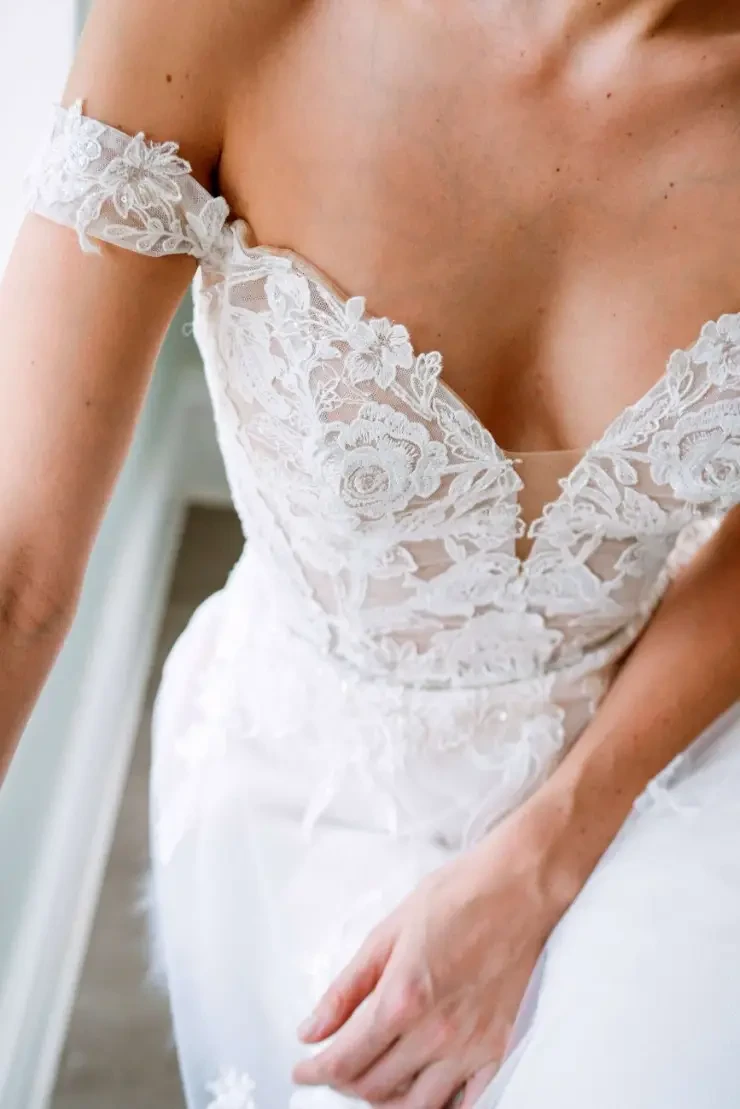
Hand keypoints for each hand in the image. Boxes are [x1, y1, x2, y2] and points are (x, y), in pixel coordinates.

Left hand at [292, 815, 567, 1107]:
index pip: (345, 1059)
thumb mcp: (387, 932)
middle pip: (374, 1087)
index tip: (304, 1068)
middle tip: (337, 1066)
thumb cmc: (457, 897)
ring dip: (386, 1101)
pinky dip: (440, 1107)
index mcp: (402, 998)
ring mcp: (472, 1046)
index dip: (316, 1071)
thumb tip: (312, 1028)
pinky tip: (424, 1092)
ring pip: (417, 1107)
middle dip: (345, 1083)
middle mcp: (436, 1032)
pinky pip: (468, 1104)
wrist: (517, 887)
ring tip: (374, 1079)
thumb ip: (346, 988)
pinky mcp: (500, 1049)